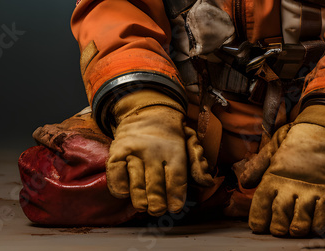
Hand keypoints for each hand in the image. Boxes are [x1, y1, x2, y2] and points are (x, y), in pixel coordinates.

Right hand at [105, 89, 212, 215]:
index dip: (176, 195)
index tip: (175, 207)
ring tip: (144, 206)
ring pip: (136, 182)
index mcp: (174, 150)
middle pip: (156, 183)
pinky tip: (126, 193)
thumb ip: (198, 164)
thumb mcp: (189, 143)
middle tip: (159, 210)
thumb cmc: (170, 137)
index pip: (177, 177)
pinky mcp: (117, 153)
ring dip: (140, 199)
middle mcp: (153, 151)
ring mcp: (134, 152)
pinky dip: (120, 188)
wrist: (146, 113)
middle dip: (158, 203)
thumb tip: (208, 182)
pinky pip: (116, 175)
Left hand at [236, 104, 324, 236]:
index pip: (260, 205)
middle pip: (279, 219)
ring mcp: (309, 190)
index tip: (258, 227)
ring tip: (296, 229)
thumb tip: (244, 183)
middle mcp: (289, 186)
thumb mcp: (273, 147)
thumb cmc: (297, 139)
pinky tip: (314, 225)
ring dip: (296, 230)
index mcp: (272, 176)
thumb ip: (258, 166)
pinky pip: (322, 216)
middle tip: (279, 229)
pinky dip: (318, 225)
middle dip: (278, 229)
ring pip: (300, 223)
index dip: (258, 220)